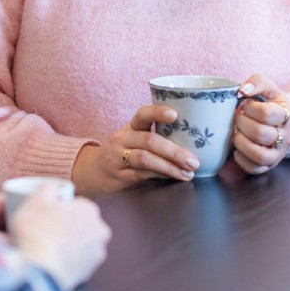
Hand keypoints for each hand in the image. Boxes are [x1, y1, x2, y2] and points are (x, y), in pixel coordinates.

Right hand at [9, 184, 110, 290]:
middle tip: (46, 231)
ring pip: (80, 244)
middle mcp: (100, 230)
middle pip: (80, 224)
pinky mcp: (89, 272)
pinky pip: (77, 262)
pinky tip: (53, 261)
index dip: (59, 209)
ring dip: (69, 245)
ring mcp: (97, 253)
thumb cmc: (36, 233)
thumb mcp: (36, 200)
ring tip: (48, 248)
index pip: (75, 204)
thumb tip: (53, 189)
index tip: (46, 216)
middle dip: (67, 226)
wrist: (38, 272)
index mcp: (90, 209)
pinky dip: (67, 261)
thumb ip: (48, 188)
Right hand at [70, 105, 199, 197]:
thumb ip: (158, 137)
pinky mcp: (118, 175)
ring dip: (169, 167)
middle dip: (174, 151)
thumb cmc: (124, 154)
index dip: (158, 112)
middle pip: (149, 140)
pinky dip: (159, 176)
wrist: (93, 172)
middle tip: (194, 161)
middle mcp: (123, 139)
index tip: (175, 115)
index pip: (143, 114)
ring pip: (145, 158)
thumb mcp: (135, 140)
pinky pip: (141, 174)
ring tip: (188, 173)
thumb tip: (196, 140)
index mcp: (131, 127)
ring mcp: (118, 157)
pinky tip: (173, 178)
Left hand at [228, 73, 289, 175]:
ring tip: (236, 133)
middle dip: (242, 123)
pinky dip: (240, 159)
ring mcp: (279, 153)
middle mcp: (287, 137)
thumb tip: (243, 90)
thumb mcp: (268, 87)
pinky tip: (238, 147)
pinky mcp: (269, 165)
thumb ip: (257, 81)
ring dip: (240, 142)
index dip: (250, 108)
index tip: (246, 104)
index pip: (267, 114)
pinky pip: (253, 169)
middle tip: (237, 117)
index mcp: (288, 115)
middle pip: (261, 134)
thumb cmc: (270, 103)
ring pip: (258, 155)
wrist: (282, 121)